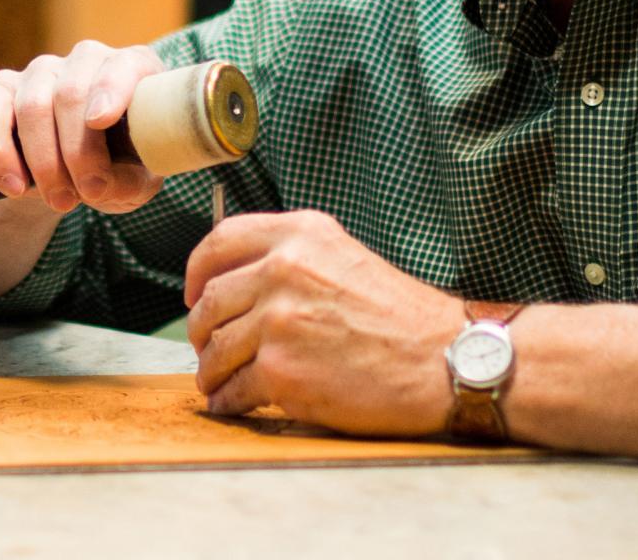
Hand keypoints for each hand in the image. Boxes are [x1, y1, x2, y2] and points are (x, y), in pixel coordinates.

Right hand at [0, 41, 165, 215]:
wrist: (74, 176)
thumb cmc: (118, 169)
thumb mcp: (136, 181)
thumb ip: (130, 181)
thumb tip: (105, 183)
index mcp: (132, 70)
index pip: (123, 66)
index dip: (110, 89)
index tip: (99, 120)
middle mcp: (86, 60)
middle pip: (71, 93)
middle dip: (78, 151)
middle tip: (90, 192)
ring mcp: (42, 70)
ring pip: (32, 106)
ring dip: (44, 161)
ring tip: (60, 200)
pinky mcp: (1, 88)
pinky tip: (14, 187)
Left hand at [184, 210, 464, 436]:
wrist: (442, 360)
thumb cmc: (401, 317)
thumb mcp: (345, 258)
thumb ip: (292, 259)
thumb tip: (236, 281)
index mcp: (301, 235)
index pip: (219, 242)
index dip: (197, 271)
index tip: (195, 293)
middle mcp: (284, 270)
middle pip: (209, 301)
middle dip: (202, 331)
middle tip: (210, 346)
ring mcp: (279, 321)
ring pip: (214, 349)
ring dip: (212, 371)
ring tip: (221, 381)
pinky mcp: (281, 371)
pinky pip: (231, 389)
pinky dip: (228, 400)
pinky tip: (236, 403)